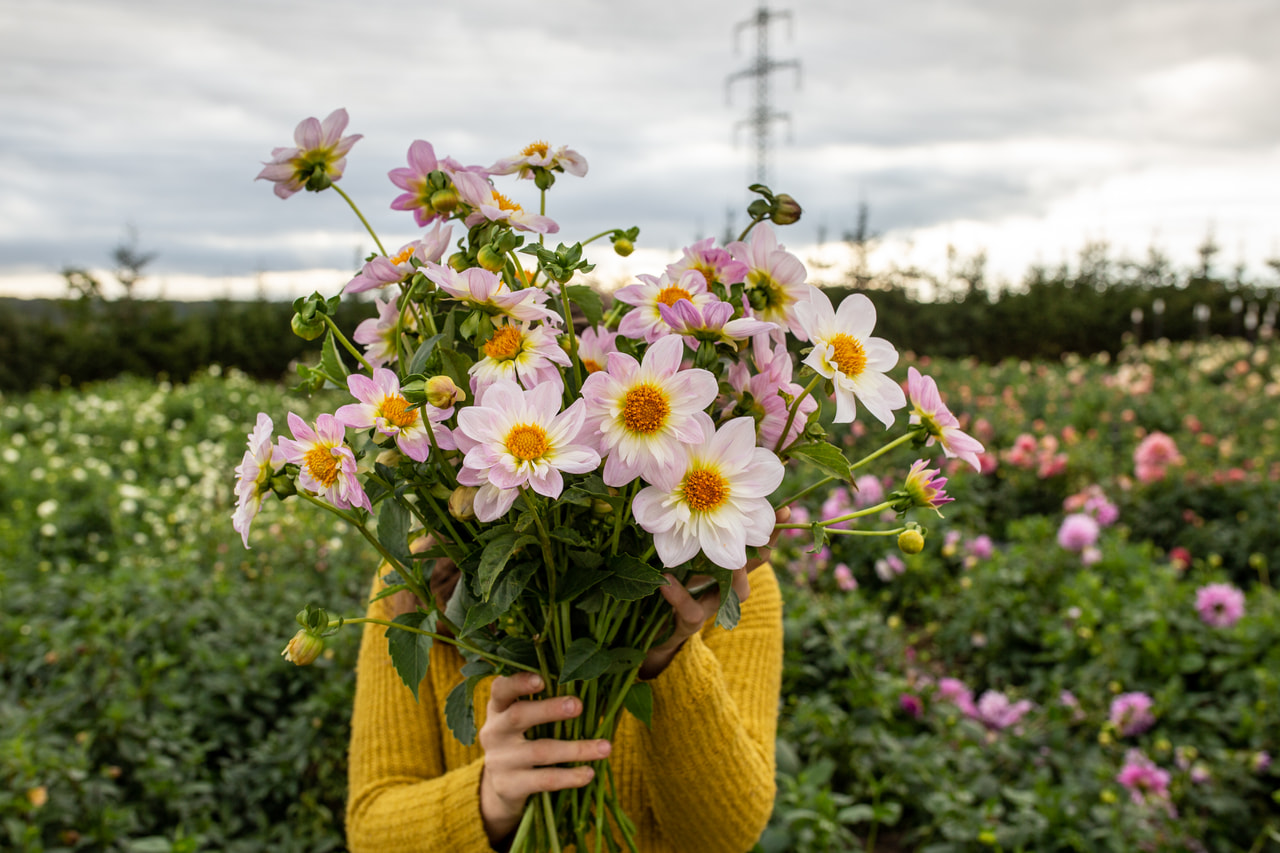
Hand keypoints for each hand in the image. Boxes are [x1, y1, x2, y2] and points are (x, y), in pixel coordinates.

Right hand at [478, 672, 611, 843]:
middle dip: (549, 709)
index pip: (501, 690)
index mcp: (498, 709)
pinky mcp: (509, 786)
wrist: (497, 787)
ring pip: (540, 751)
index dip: (519, 683)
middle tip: (577, 705)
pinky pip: (544, 780)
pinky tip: (589, 773)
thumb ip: (544, 703)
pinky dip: (569, 776)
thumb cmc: (521, 740)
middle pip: (519, 716)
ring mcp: (500, 761)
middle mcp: (495, 732)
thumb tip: (590, 687)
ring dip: (576, 749)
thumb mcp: (522, 720)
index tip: (541, 679)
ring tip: (605, 747)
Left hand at [638, 506, 789, 679]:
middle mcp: (723, 590)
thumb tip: (691, 500)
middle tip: (762, 533)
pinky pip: (691, 612)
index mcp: (723, 572)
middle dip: (764, 549)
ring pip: (736, 594)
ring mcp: (709, 608)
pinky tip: (666, 581)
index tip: (785, 510)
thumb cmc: (667, 591)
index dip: (770, 533)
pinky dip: (679, 596)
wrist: (651, 635)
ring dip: (736, 575)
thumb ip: (687, 540)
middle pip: (753, 568)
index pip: (753, 549)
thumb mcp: (678, 561)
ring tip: (733, 561)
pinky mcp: (689, 624)